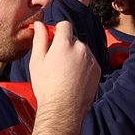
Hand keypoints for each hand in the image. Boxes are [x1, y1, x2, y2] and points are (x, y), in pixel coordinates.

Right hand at [27, 20, 97, 134]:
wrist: (63, 109)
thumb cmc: (46, 86)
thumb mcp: (37, 61)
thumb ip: (39, 39)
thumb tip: (39, 24)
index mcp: (64, 43)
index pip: (64, 25)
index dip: (58, 32)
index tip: (52, 43)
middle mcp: (81, 48)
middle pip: (73, 39)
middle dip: (66, 46)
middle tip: (57, 63)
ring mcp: (91, 59)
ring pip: (82, 51)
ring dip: (75, 56)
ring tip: (66, 74)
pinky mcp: (97, 70)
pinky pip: (89, 62)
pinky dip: (83, 67)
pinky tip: (75, 80)